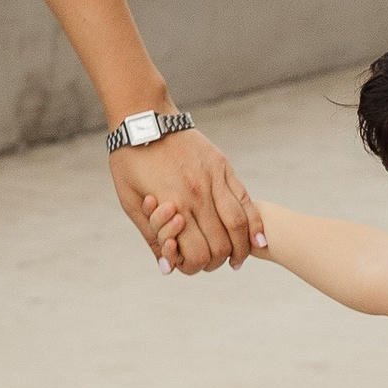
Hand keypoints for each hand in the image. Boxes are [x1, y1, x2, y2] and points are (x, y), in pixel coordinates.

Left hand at [113, 126, 260, 275]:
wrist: (143, 117)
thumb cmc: (130, 160)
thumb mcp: (129, 201)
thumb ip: (151, 236)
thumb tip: (167, 270)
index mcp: (174, 205)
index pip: (197, 253)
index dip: (194, 267)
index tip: (190, 266)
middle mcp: (198, 194)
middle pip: (221, 244)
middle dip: (218, 262)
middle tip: (215, 265)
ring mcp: (214, 179)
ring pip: (240, 224)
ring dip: (242, 249)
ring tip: (239, 260)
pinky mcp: (223, 166)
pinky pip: (246, 200)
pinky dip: (254, 224)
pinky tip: (258, 240)